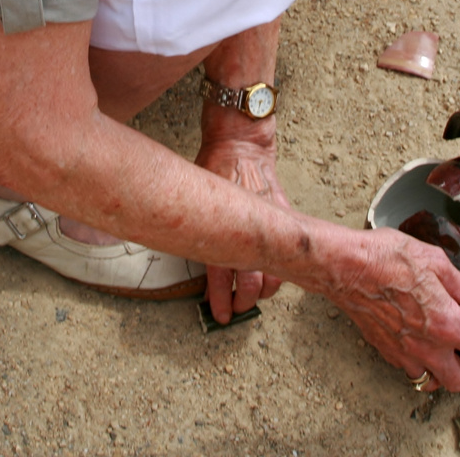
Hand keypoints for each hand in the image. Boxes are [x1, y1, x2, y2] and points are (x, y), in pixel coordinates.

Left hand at [195, 104, 287, 322]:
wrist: (241, 144)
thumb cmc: (213, 164)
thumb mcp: (194, 194)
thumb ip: (193, 223)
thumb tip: (175, 242)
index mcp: (222, 229)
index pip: (221, 276)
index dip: (221, 300)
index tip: (221, 315)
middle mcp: (247, 232)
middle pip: (252, 282)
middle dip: (245, 301)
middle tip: (238, 309)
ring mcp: (268, 225)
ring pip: (275, 272)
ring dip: (266, 289)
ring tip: (256, 296)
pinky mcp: (283, 216)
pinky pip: (284, 249)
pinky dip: (280, 265)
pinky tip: (273, 272)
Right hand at [323, 228, 459, 393]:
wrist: (344, 267)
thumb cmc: (385, 259)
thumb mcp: (434, 260)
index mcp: (446, 324)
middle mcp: (426, 347)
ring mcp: (403, 352)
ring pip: (433, 381)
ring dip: (448, 372)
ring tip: (452, 353)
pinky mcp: (384, 349)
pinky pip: (410, 369)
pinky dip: (422, 363)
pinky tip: (423, 343)